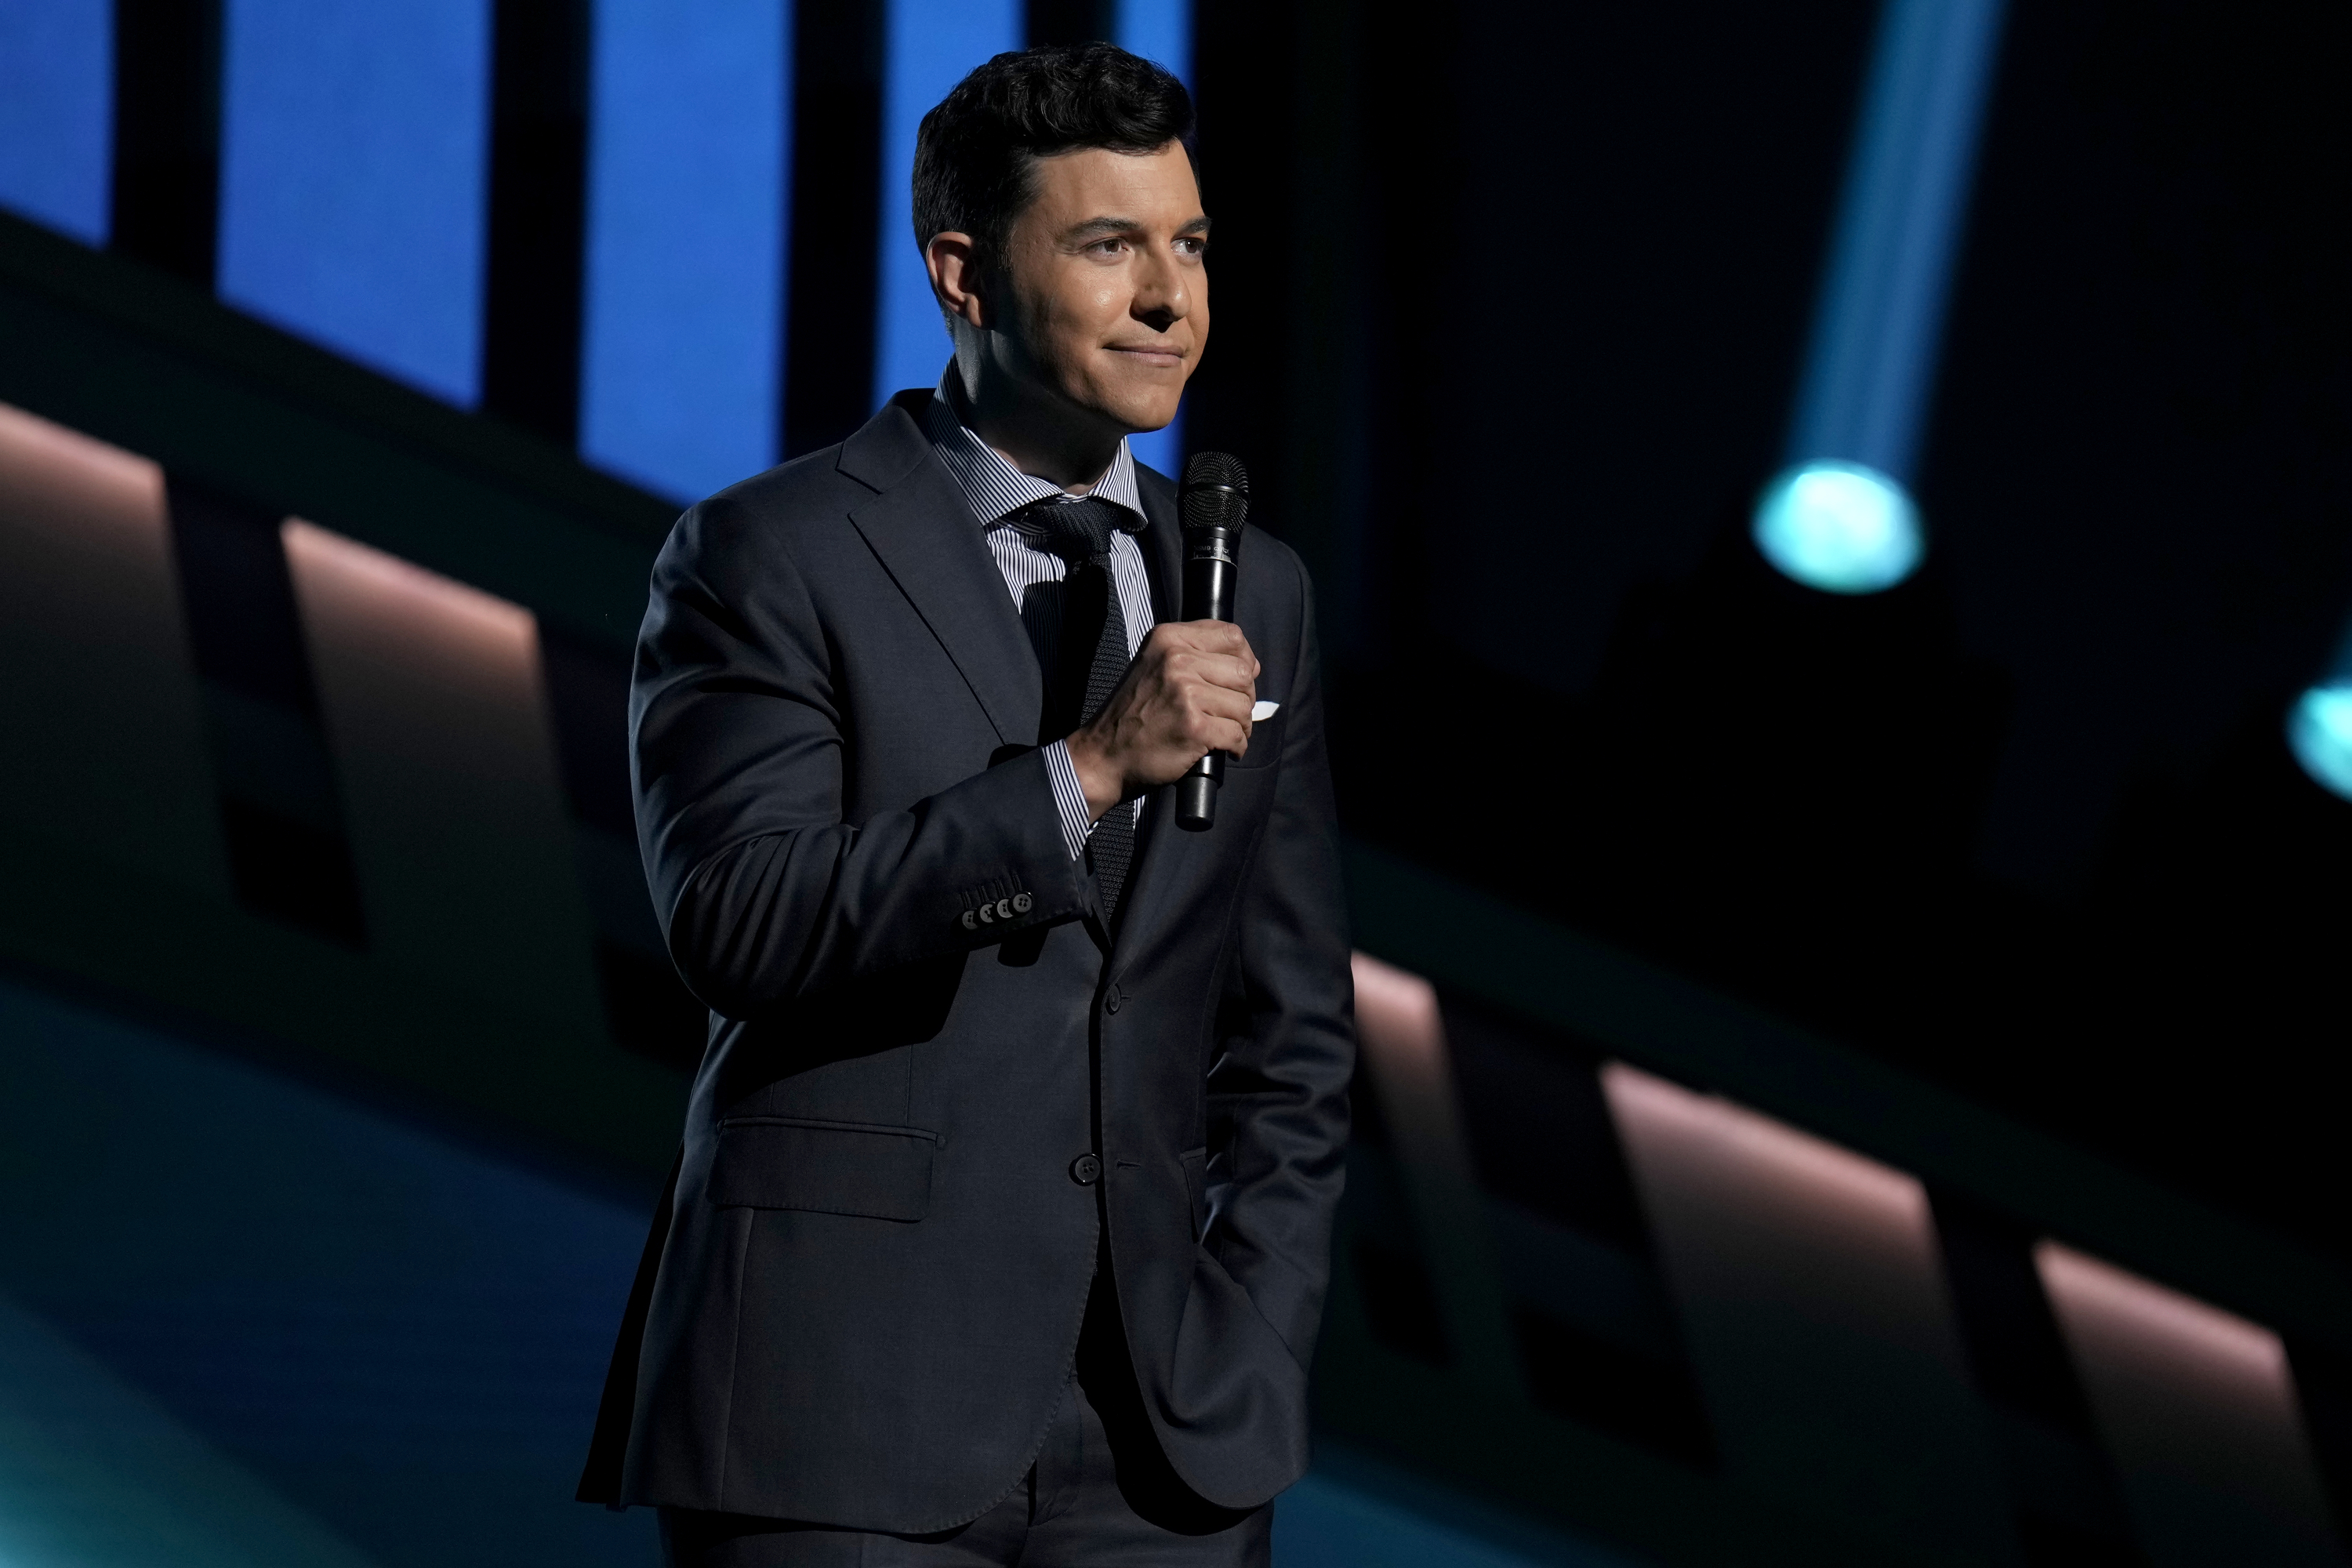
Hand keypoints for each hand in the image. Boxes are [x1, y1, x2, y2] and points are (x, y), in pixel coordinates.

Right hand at [1066, 621, 1257, 820]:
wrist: (1104, 754)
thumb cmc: (1133, 713)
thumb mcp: (1154, 665)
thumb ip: (1195, 654)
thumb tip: (1252, 665)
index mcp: (1168, 639)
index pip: (1232, 635)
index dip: (1246, 659)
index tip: (1238, 679)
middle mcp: (1177, 660)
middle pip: (1243, 672)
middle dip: (1245, 697)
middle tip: (1230, 713)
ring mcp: (1186, 693)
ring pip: (1243, 706)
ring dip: (1241, 725)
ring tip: (1224, 732)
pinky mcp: (1194, 727)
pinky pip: (1237, 734)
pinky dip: (1236, 747)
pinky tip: (1224, 749)